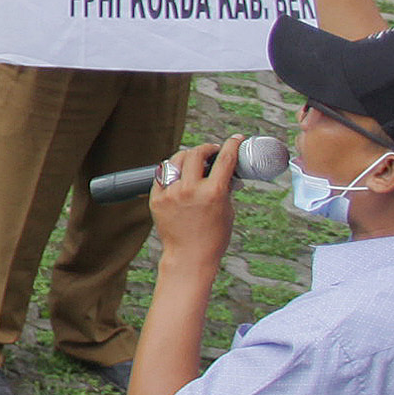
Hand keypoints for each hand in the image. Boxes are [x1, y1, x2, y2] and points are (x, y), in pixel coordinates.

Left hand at [145, 136, 244, 258]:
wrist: (190, 256)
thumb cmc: (214, 236)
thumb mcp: (227, 210)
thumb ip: (224, 188)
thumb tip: (225, 171)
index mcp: (213, 193)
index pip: (224, 159)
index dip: (232, 145)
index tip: (236, 139)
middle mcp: (190, 190)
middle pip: (195, 153)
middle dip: (206, 148)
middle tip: (211, 151)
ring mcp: (171, 194)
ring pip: (175, 160)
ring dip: (186, 156)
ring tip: (193, 160)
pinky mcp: (157, 199)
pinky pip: (161, 175)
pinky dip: (171, 171)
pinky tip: (178, 173)